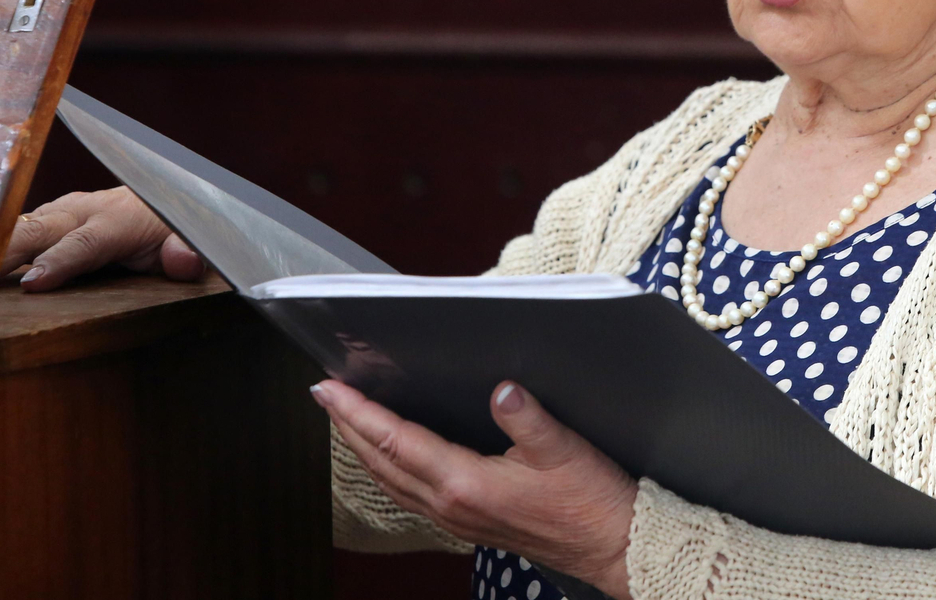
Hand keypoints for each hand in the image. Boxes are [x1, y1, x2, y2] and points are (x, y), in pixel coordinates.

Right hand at [2, 186, 203, 291]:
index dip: (58, 262)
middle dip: (6, 252)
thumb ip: (188, 251)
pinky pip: (18, 228)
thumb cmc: (171, 224)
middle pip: (40, 231)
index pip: (84, 243)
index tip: (32, 282)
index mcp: (118, 220)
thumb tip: (186, 261)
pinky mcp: (49, 216)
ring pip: (22, 226)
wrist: (161, 193)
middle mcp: (85, 210)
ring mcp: (63, 210)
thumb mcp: (189, 240)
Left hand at [316, 379, 636, 599]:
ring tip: (348, 419)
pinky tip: (393, 455)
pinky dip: (390, 468)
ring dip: (364, 448)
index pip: (396, 441)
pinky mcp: (469, 523)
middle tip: (324, 394)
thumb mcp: (564, 449)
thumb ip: (528, 418)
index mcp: (466, 484)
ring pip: (392, 481)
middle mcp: (452, 505)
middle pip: (382, 463)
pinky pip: (411, 493)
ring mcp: (458, 519)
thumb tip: (501, 388)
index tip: (329, 389)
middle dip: (348, 427)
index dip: (358, 413)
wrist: (612, 546)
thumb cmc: (591, 502)